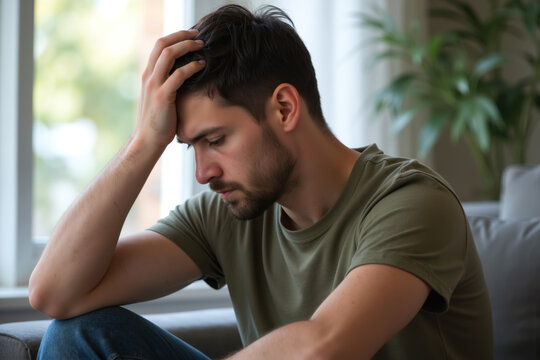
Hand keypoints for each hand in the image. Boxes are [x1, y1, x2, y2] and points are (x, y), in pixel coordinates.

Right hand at [135, 29, 204, 148]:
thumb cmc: (159, 120)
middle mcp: (149, 76)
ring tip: (202, 46)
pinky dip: (192, 67)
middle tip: (198, 35)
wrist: (148, 139)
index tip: (190, 34)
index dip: (175, 36)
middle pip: (163, 44)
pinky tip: (202, 65)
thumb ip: (167, 83)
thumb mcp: (160, 97)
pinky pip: (178, 75)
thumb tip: (184, 74)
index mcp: (148, 74)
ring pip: (169, 55)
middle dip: (182, 36)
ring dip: (187, 47)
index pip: (159, 45)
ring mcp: (154, 85)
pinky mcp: (162, 96)